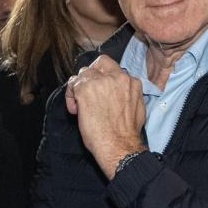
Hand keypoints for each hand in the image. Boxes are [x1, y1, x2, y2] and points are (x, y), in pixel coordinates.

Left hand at [63, 56, 147, 178]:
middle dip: (91, 76)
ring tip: (80, 105)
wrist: (119, 144)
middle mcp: (117, 77)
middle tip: (87, 92)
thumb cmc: (127, 133)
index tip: (100, 88)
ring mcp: (100, 81)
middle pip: (99, 63)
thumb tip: (122, 94)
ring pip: (84, 73)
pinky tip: (76, 110)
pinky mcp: (85, 89)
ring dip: (80, 87)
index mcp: (131, 82)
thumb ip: (129, 95)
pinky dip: (70, 96)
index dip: (104, 76)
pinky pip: (72, 84)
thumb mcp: (137, 108)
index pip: (114, 68)